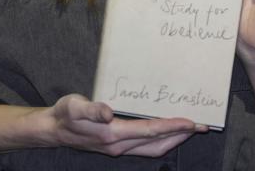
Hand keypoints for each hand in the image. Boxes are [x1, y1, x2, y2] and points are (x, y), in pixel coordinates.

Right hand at [46, 94, 204, 156]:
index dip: (172, 126)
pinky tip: (166, 130)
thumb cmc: (64, 114)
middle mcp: (119, 146)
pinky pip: (145, 146)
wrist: (53, 130)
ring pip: (153, 149)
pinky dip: (161, 139)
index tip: (191, 122)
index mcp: (112, 135)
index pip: (150, 131)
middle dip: (181, 136)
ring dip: (174, 140)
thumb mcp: (74, 106)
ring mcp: (119, 148)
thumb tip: (108, 112)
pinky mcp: (117, 146)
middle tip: (202, 126)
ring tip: (190, 129)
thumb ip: (92, 109)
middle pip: (157, 144)